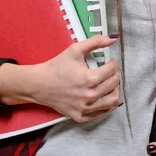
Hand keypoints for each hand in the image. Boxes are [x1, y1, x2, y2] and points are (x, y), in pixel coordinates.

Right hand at [0, 35, 121, 121]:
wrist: (40, 84)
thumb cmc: (57, 67)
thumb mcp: (75, 49)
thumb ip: (96, 42)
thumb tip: (113, 39)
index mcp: (89, 79)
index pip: (112, 70)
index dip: (114, 63)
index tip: (111, 61)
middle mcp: (89, 96)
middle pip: (114, 84)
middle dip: (115, 74)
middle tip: (111, 70)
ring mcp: (85, 108)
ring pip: (113, 101)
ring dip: (115, 89)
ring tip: (110, 82)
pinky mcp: (81, 116)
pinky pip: (103, 112)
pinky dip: (107, 104)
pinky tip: (104, 95)